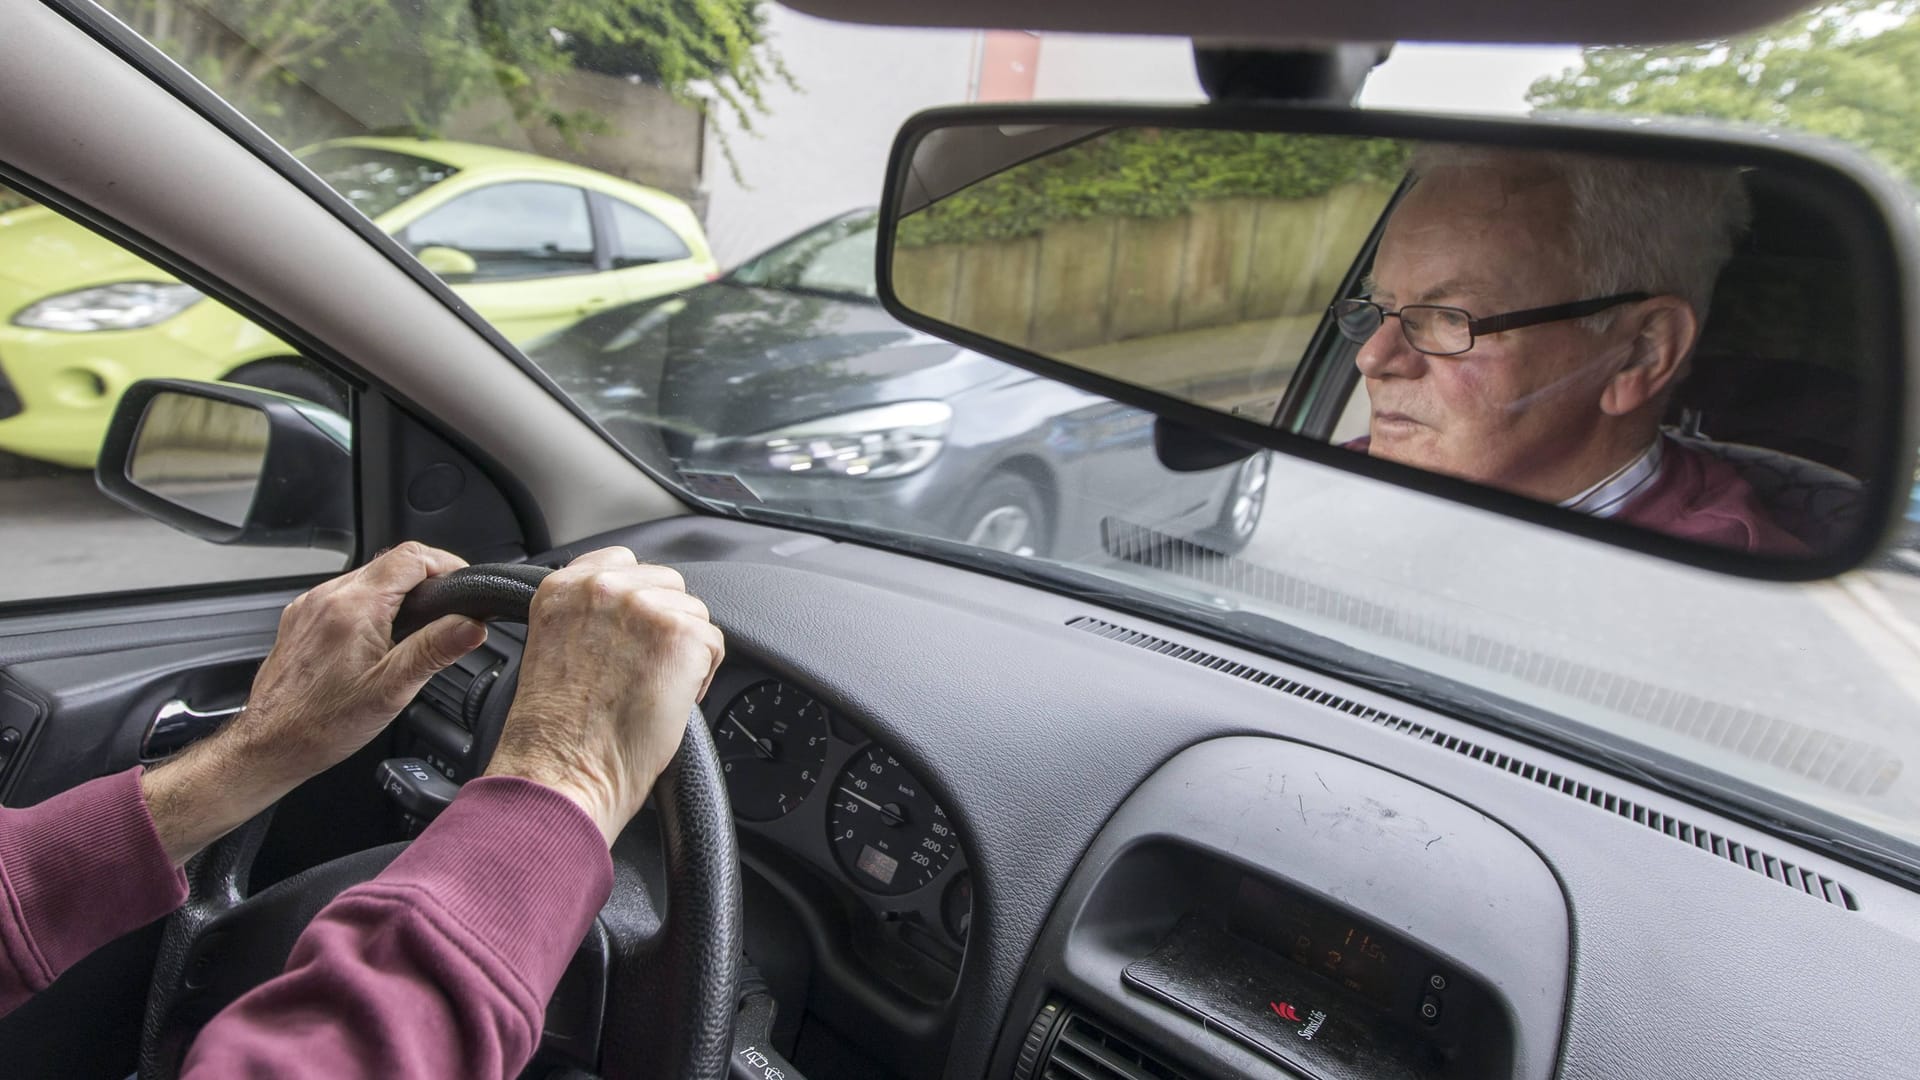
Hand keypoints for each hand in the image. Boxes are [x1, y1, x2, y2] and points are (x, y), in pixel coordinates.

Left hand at [142, 542, 487, 864]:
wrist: (270, 745)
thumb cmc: (322, 724)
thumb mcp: (392, 689)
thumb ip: (435, 650)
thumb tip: (473, 625)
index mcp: (354, 608)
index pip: (411, 557)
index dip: (446, 564)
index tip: (463, 584)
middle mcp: (327, 598)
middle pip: (390, 563)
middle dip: (426, 579)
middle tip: (449, 608)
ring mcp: (310, 607)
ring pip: (367, 578)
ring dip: (398, 592)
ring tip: (417, 625)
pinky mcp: (300, 619)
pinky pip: (344, 596)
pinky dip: (370, 605)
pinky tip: (378, 637)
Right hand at [484, 547, 724, 845]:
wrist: (562, 772)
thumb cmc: (555, 733)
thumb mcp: (554, 647)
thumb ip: (587, 615)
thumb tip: (631, 613)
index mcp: (562, 587)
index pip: (623, 562)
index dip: (637, 601)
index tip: (632, 634)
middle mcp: (602, 587)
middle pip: (667, 585)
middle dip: (664, 626)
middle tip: (640, 672)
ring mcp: (642, 607)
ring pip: (694, 615)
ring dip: (684, 653)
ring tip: (650, 690)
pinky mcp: (679, 635)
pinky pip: (713, 643)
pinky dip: (701, 678)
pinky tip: (668, 702)